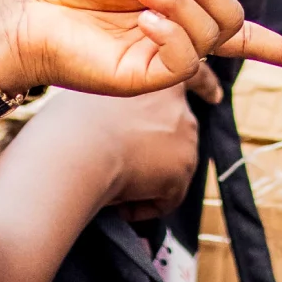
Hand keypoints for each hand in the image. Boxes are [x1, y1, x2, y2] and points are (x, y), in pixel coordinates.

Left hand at [0, 0, 281, 95]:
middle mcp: (176, 39)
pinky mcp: (147, 78)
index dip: (277, 45)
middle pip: (232, 20)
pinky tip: (143, 14)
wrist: (29, 9)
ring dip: (185, 1)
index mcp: (177, 9)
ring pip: (214, 34)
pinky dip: (173, 27)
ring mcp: (164, 60)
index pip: (237, 30)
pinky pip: (186, 56)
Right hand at [58, 84, 199, 218]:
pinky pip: (164, 198)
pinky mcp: (182, 172)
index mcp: (159, 78)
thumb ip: (117, 99)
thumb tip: (114, 118)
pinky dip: (142, 206)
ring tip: (108, 182)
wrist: (74, 148)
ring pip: (169, 169)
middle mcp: (181, 106)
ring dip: (144, 180)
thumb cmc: (67, 121)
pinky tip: (116, 201)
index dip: (204, 87)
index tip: (214, 96)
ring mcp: (186, 140)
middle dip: (156, 151)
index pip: (195, 75)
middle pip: (179, 133)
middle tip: (121, 162)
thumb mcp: (93, 95)